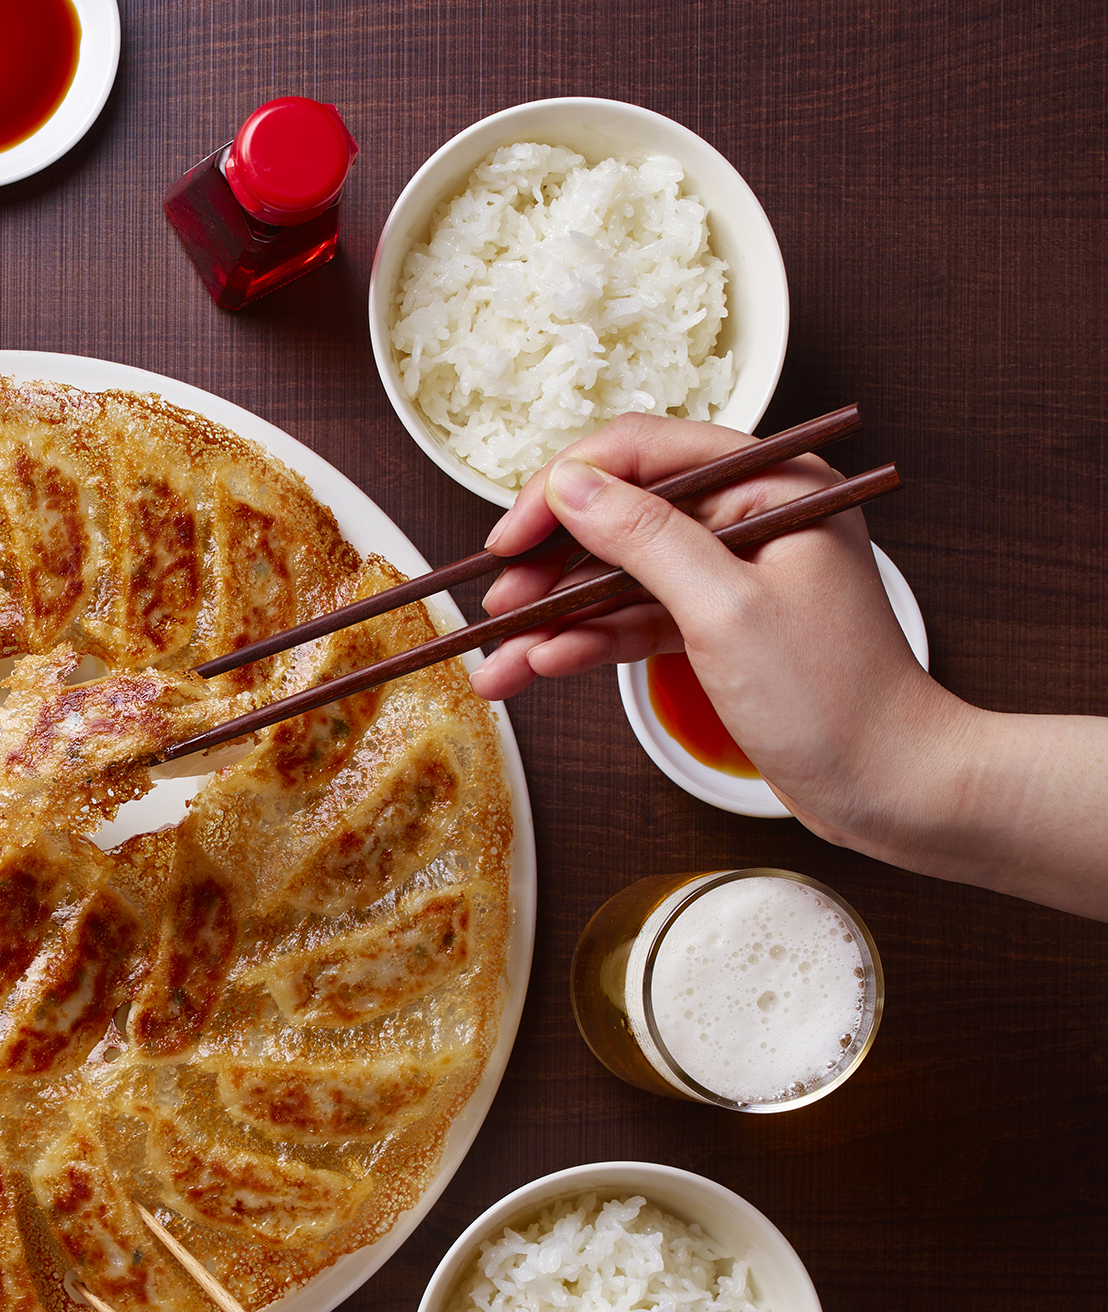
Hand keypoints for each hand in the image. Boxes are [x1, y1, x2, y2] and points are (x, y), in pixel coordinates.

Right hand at [467, 413, 959, 851]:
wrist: (890, 785)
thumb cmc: (833, 697)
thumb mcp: (725, 609)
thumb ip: (645, 538)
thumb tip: (571, 486)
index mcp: (774, 483)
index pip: (645, 453)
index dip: (565, 489)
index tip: (509, 538)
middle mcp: (752, 516)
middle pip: (622, 517)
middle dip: (550, 567)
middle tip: (496, 606)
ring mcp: (732, 574)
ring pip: (618, 578)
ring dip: (555, 619)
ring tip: (498, 661)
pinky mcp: (717, 627)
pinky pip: (634, 622)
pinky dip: (586, 646)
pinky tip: (539, 668)